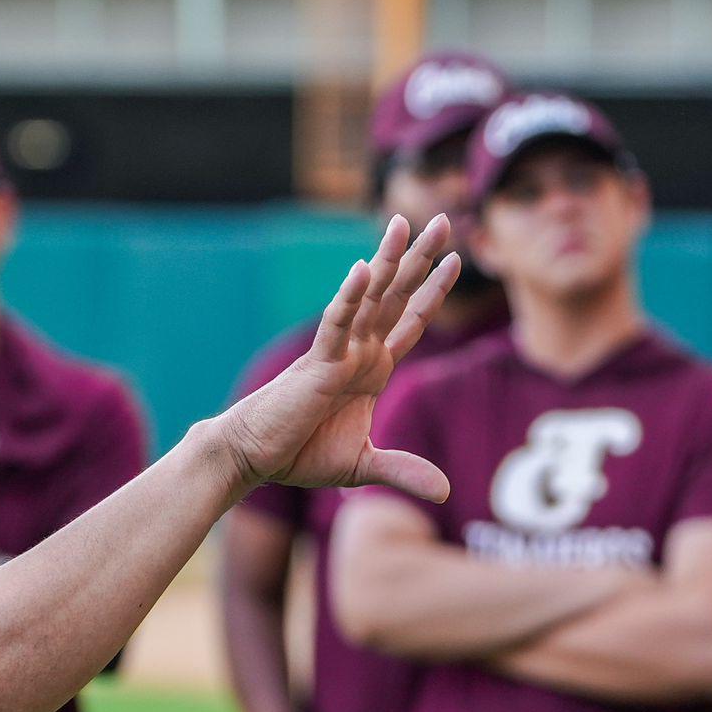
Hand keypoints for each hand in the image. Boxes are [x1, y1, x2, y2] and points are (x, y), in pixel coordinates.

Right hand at [216, 214, 459, 502]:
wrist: (254, 456)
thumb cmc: (300, 453)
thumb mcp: (364, 465)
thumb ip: (403, 470)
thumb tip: (445, 492)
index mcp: (372, 369)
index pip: (411, 321)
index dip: (434, 291)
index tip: (456, 258)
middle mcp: (359, 352)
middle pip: (397, 296)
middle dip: (422, 258)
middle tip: (445, 219)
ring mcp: (339, 354)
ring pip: (370, 299)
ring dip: (388, 261)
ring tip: (404, 223)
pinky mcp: (317, 364)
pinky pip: (337, 325)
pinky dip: (350, 298)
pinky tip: (364, 269)